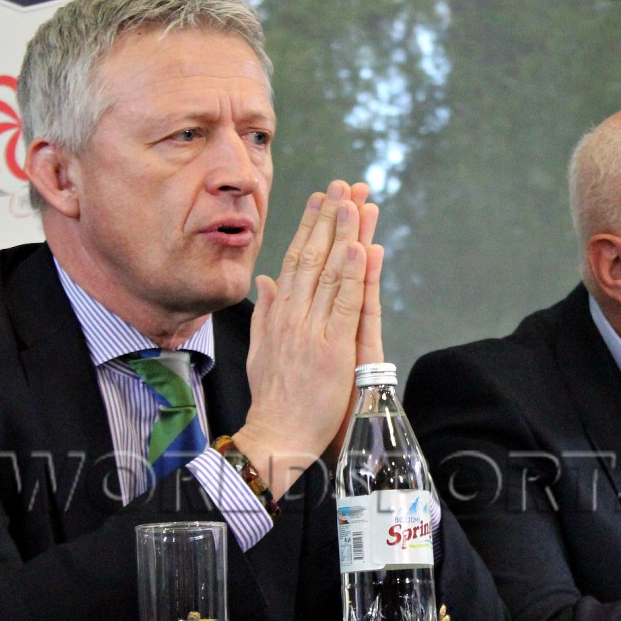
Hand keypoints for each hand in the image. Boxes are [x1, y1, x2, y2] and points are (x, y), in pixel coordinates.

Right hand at [237, 180, 376, 499]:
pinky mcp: (332, 350)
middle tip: (344, 184)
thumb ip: (265, 313)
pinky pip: (344, 306)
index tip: (322, 197)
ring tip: (355, 202)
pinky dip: (352, 276)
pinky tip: (360, 249)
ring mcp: (311, 331)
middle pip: (313, 257)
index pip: (296, 259)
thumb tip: (266, 280)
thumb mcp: (261, 349)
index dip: (311, 226)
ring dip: (344, 235)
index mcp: (278, 315)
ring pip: (330, 274)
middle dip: (329, 218)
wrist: (276, 436)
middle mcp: (292, 316)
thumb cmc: (273, 398)